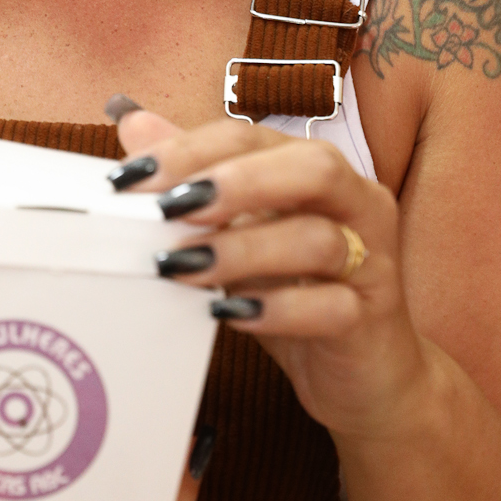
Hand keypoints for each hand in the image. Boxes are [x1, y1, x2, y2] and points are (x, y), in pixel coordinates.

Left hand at [113, 107, 434, 442]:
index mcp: (312, 168)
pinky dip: (278, 309)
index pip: (251, 135)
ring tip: (183, 267)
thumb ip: (193, 177)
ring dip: (243, 250)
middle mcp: (353, 201)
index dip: (189, 150)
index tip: (129, 179)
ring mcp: (371, 260)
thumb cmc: (293, 289)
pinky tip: (231, 314)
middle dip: (238, 182)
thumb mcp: (237, 230)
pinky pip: (333, 307)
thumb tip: (134, 125)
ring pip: (320, 239)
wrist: (362, 374)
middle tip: (172, 209)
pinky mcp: (371, 318)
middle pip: (311, 167)